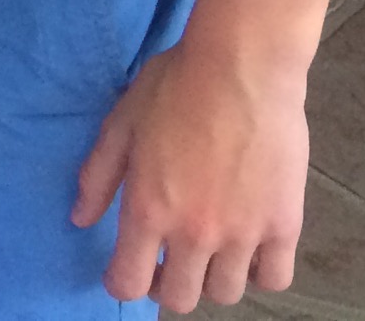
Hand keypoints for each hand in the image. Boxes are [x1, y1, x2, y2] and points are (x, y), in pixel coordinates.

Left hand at [73, 38, 308, 309]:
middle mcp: (194, 233)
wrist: (241, 67)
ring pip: (226, 293)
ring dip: (211, 277)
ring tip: (209, 248)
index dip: (121, 283)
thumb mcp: (121, 124)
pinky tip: (249, 245)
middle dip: (167, 284)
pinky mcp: (285, 225)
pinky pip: (274, 278)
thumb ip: (98, 176)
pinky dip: (259, 271)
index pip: (128, 283)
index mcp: (148, 210)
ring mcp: (243, 233)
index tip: (125, 270)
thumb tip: (80, 217)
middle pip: (179, 299)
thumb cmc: (175, 87)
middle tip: (168, 258)